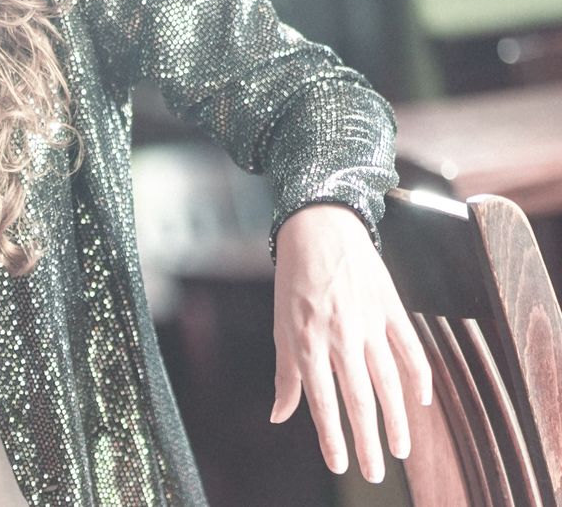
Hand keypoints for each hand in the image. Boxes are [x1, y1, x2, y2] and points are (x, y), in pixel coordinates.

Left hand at [269, 203, 432, 481]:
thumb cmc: (294, 281)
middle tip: (376, 473)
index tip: (340, 466)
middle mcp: (339, 336)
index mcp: (307, 341)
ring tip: (401, 450)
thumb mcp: (281, 326)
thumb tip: (279, 416)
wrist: (319, 228)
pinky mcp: (390, 308)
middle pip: (359, 399)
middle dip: (367, 441)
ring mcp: (368, 322)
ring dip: (397, 420)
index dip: (331, 437)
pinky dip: (419, 376)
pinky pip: (410, 348)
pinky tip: (422, 400)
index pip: (321, 401)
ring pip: (388, 381)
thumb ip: (285, 375)